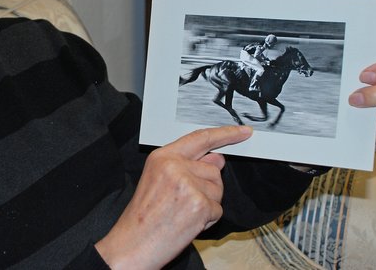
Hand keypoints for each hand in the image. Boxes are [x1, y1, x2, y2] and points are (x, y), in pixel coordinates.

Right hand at [95, 126, 251, 269]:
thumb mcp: (158, 181)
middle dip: (208, 187)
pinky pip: (218, 209)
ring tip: (183, 213)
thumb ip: (187, 165)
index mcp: (162, 157)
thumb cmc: (143, 218)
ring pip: (218, 189)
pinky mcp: (199, 204)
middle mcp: (174, 166)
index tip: (242, 132)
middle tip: (184, 203)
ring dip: (207, 204)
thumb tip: (217, 158)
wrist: (132, 244)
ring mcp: (187, 184)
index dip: (225, 134)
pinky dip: (208, 219)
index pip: (200, 138)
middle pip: (213, 169)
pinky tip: (188, 223)